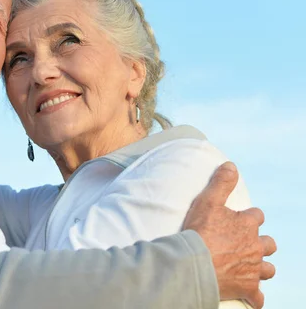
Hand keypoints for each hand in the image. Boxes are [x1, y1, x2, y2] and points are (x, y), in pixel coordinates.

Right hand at [183, 162, 275, 308]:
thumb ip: (221, 183)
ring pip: (268, 269)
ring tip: (251, 267)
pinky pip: (257, 298)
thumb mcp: (208, 201)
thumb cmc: (200, 232)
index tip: (238, 219)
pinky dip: (255, 297)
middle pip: (268, 244)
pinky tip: (250, 296)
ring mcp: (253, 269)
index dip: (248, 217)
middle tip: (246, 244)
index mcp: (247, 225)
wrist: (194, 263)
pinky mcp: (247, 288)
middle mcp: (255, 247)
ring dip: (261, 268)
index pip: (257, 216)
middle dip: (260, 243)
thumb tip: (231, 165)